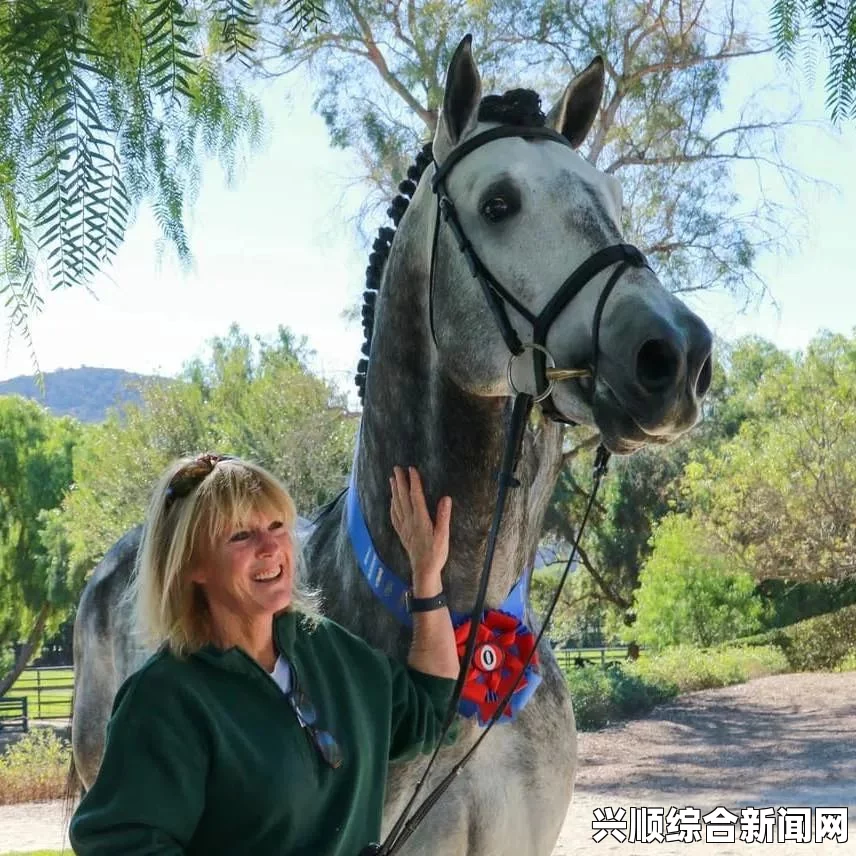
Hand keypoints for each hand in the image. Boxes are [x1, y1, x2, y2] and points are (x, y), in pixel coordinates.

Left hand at [389, 466, 451, 594]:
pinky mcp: (402, 533)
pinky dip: (392, 506)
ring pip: (397, 505)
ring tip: (392, 480)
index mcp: (421, 519)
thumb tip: (446, 498)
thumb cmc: (436, 553)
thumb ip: (443, 516)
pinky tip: (392, 501)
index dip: (414, 482)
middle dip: (400, 482)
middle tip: (396, 469)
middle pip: (403, 497)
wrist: (424, 570)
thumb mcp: (443, 535)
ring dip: (394, 491)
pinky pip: (394, 516)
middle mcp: (410, 521)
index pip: (416, 496)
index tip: (411, 469)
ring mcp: (404, 527)